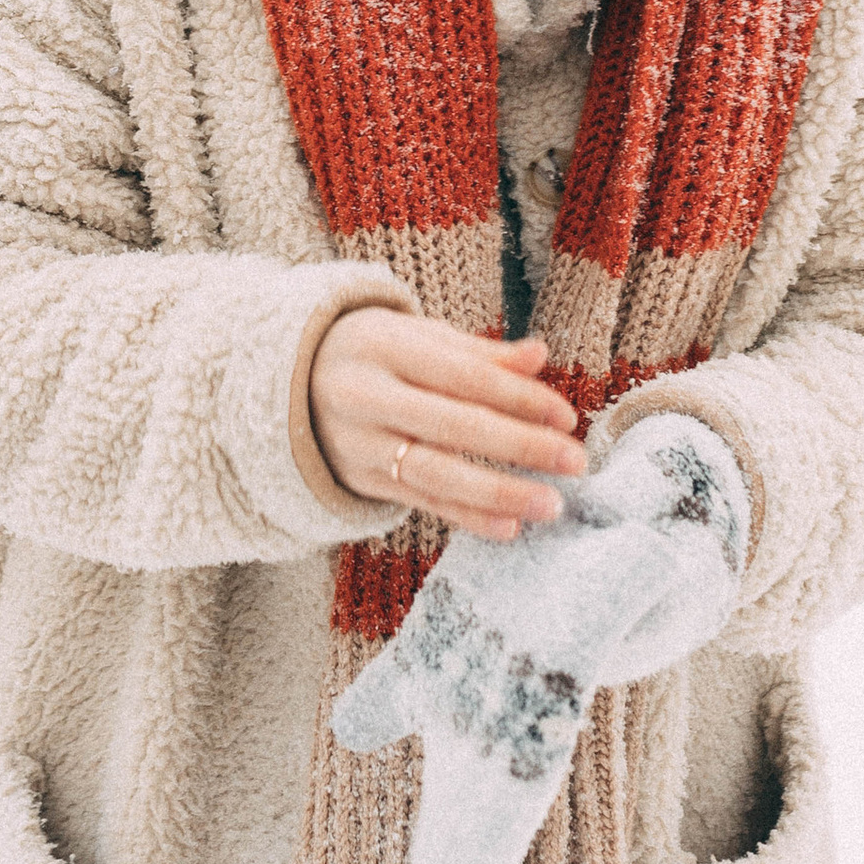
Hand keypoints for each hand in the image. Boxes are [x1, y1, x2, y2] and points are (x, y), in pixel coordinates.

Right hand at [309, 307, 584, 539]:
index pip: (463, 376)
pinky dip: (467, 516)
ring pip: (436, 472)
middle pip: (453, 425)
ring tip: (551, 504)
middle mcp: (367, 396)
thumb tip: (539, 356)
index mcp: (385, 347)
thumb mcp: (417, 337)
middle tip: (575, 461)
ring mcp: (362, 444)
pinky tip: (510, 526)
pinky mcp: (364, 480)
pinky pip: (422, 502)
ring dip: (499, 492)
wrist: (289, 387)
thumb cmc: (376, 354)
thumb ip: (479, 353)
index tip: (566, 416)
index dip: (518, 397)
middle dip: (520, 446)